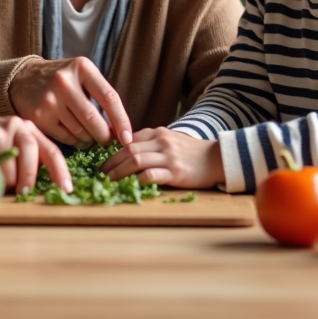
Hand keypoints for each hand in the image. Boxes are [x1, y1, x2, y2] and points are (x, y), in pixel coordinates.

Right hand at [0, 115, 71, 195]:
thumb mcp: (13, 150)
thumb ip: (29, 162)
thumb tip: (46, 189)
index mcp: (30, 130)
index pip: (51, 151)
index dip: (60, 171)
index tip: (66, 189)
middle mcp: (17, 124)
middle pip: (31, 151)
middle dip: (28, 176)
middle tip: (23, 193)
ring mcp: (0, 128)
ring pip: (10, 161)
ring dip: (6, 178)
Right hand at [8, 57, 132, 147]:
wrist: (23, 79)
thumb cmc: (62, 80)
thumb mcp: (82, 76)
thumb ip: (100, 96)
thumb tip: (120, 131)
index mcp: (82, 67)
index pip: (109, 97)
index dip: (122, 121)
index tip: (127, 138)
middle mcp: (64, 81)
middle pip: (94, 119)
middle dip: (104, 136)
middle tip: (107, 142)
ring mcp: (49, 99)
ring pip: (80, 131)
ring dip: (89, 140)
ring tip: (90, 138)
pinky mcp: (38, 116)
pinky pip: (65, 138)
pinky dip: (74, 142)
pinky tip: (75, 137)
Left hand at [101, 127, 224, 188]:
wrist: (217, 158)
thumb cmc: (191, 152)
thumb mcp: (169, 140)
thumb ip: (150, 143)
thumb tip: (124, 151)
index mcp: (157, 133)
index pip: (129, 140)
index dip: (113, 152)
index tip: (102, 162)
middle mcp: (161, 141)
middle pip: (128, 150)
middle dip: (111, 163)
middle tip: (100, 173)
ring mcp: (169, 156)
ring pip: (136, 160)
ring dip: (119, 172)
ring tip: (109, 181)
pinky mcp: (176, 172)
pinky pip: (152, 174)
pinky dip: (139, 179)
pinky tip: (132, 185)